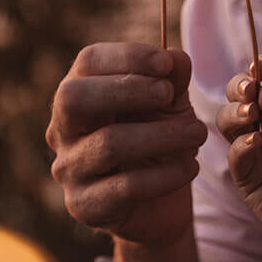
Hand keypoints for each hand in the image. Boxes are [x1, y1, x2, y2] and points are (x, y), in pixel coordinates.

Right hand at [47, 43, 206, 245]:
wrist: (161, 204)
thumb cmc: (160, 140)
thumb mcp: (171, 104)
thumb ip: (172, 78)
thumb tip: (176, 58)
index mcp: (80, 94)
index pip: (87, 62)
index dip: (127, 56)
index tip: (166, 62)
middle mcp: (64, 130)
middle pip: (73, 98)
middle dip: (127, 90)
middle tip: (168, 94)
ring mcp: (69, 169)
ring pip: (107, 144)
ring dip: (162, 135)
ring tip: (197, 133)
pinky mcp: (84, 205)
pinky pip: (124, 187)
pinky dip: (165, 175)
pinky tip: (190, 168)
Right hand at [219, 53, 261, 261]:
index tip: (260, 63)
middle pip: (249, 95)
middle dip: (243, 87)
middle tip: (249, 89)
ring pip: (233, 120)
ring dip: (236, 112)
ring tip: (251, 114)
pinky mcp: (250, 178)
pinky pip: (236, 154)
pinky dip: (241, 144)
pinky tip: (256, 142)